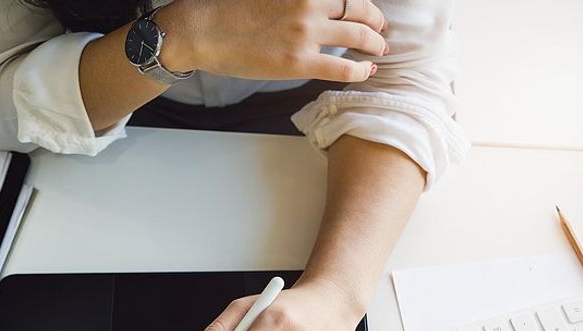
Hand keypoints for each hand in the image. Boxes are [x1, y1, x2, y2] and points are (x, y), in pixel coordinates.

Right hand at [158, 0, 387, 82]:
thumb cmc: (225, 9)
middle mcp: (309, 3)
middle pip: (358, 8)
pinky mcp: (299, 61)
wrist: (202, 29)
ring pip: (358, 35)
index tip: (367, 9)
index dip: (362, 2)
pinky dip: (361, 69)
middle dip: (374, 19)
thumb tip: (310, 9)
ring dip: (373, 43)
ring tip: (378, 50)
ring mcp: (306, 32)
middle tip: (380, 29)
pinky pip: (343, 66)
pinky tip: (367, 71)